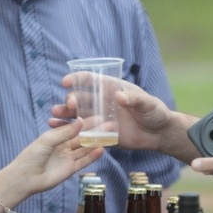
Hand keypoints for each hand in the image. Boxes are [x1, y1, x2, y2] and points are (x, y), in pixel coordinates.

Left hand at [11, 119, 104, 195]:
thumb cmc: (33, 155)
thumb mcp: (48, 140)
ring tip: (110, 135)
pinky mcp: (71, 169)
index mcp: (58, 136)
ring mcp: (68, 158)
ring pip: (85, 149)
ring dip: (97, 143)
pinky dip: (93, 156)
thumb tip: (81, 121)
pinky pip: (84, 161)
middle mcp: (65, 146)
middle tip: (110, 125)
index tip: (100, 116)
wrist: (26, 177)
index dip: (87, 122)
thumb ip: (66, 132)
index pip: (75, 127)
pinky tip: (102, 150)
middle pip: (83, 138)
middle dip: (96, 132)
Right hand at [49, 75, 195, 158]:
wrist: (159, 133)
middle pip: (81, 98)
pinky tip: (58, 130)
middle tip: (68, 105)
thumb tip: (119, 96)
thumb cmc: (155, 112)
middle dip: (71, 100)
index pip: (91, 80)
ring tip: (53, 116)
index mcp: (112, 89)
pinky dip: (70, 130)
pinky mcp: (101, 133)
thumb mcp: (148, 103)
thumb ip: (134, 99)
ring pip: (78, 115)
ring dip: (65, 114)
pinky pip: (84, 131)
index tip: (65, 82)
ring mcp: (100, 118)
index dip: (77, 79)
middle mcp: (102, 102)